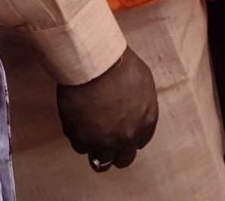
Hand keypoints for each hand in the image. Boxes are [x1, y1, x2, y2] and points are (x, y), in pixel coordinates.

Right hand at [56, 47, 157, 170]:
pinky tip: (79, 123)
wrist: (96, 63)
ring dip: (96, 149)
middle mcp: (127, 136)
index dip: (129, 137)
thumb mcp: (143, 82)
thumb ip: (141, 104)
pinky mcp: (82, 139)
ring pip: (101, 160)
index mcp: (146, 122)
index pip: (139, 143)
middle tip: (106, 140)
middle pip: (123, 159)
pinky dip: (79, 138)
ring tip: (90, 136)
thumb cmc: (120, 65)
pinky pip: (81, 147)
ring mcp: (104, 141)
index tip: (121, 132)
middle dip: (116, 152)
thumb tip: (135, 111)